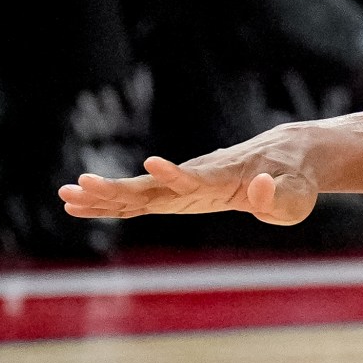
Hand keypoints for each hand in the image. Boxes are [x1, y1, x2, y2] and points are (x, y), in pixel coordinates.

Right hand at [61, 147, 316, 226]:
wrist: (285, 158)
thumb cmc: (294, 181)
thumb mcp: (297, 196)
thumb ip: (277, 197)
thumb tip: (258, 188)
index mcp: (224, 179)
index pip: (195, 178)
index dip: (175, 174)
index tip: (151, 163)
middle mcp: (196, 179)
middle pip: (153, 186)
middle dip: (119, 188)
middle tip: (82, 185)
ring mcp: (183, 186)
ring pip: (139, 193)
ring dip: (104, 195)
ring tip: (66, 195)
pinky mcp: (177, 193)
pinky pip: (140, 200)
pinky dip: (112, 204)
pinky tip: (77, 205)